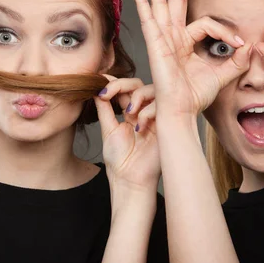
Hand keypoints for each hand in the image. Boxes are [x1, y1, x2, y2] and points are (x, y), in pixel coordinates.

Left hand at [94, 77, 159, 210]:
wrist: (131, 180)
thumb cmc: (120, 160)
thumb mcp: (108, 129)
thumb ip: (104, 109)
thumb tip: (96, 89)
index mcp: (131, 113)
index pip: (126, 89)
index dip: (114, 83)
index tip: (99, 84)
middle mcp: (144, 112)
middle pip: (138, 85)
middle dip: (122, 85)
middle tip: (107, 93)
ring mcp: (156, 117)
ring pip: (152, 90)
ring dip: (137, 96)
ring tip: (127, 113)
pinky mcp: (167, 124)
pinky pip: (161, 105)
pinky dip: (148, 111)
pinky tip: (139, 127)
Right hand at [129, 0, 251, 118]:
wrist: (182, 110)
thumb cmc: (196, 96)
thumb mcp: (223, 73)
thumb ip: (237, 59)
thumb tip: (250, 46)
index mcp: (186, 42)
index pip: (206, 22)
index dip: (224, 30)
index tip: (239, 45)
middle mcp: (172, 37)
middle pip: (177, 0)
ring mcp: (162, 39)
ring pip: (160, 4)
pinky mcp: (155, 45)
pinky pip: (148, 19)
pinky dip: (142, 3)